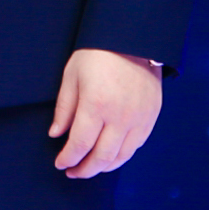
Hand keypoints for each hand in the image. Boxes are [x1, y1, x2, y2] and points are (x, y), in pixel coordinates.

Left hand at [48, 47, 161, 178]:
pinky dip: (122, 155)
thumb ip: (64, 108)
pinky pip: (137, 145)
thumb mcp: (73, 75)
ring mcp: (139, 118)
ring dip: (104, 167)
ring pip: (122, 156)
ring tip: (91, 167)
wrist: (133, 37)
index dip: (69, 158)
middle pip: (102, 157)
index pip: (80, 144)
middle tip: (73, 172)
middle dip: (85, 169)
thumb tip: (57, 134)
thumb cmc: (98, 53)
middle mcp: (120, 116)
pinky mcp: (151, 116)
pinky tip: (111, 156)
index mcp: (96, 105)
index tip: (61, 163)